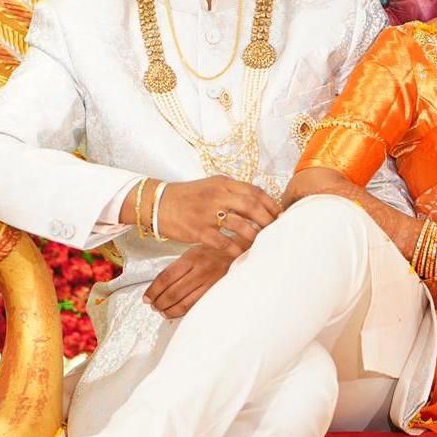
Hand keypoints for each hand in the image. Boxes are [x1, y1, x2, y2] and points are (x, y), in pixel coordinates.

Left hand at [144, 245, 232, 317]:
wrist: (236, 251)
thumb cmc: (212, 251)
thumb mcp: (192, 252)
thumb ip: (177, 267)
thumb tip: (159, 285)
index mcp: (190, 258)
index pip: (166, 277)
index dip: (153, 290)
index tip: (146, 297)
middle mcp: (199, 271)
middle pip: (173, 292)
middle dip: (159, 302)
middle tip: (152, 306)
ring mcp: (208, 282)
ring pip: (183, 302)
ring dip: (168, 310)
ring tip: (161, 311)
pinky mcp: (215, 291)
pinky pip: (195, 305)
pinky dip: (182, 311)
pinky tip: (174, 312)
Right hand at [154, 175, 279, 249]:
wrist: (156, 203)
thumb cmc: (187, 196)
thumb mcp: (210, 186)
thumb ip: (231, 192)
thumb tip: (256, 203)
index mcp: (222, 183)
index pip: (254, 191)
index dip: (270, 203)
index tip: (279, 214)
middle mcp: (216, 195)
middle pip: (251, 205)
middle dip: (267, 219)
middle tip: (275, 230)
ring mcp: (207, 213)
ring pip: (240, 224)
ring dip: (254, 234)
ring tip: (262, 241)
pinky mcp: (197, 230)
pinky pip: (223, 241)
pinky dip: (235, 248)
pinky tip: (242, 253)